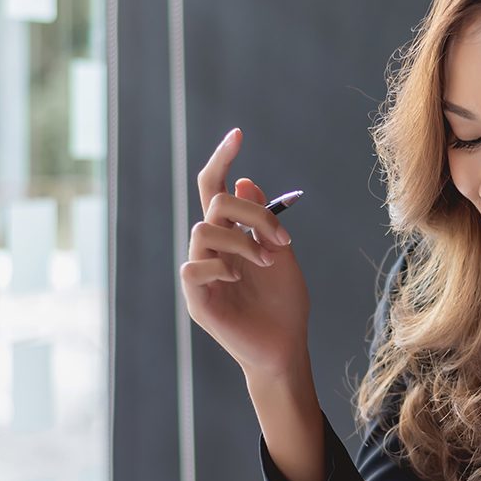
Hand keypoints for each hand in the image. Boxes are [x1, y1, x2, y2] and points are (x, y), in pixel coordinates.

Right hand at [180, 128, 311, 380]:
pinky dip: (221, 266)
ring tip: (266, 261)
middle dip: (252, 213)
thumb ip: (263, 220)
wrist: (286, 346)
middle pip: (215, 203)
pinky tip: (240, 278)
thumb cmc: (284, 303)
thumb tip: (245, 179)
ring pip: (203, 230)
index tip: (238, 134)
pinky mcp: (197, 298)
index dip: (222, 159)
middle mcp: (211, 250)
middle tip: (282, 239)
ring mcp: (201, 273)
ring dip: (242, 241)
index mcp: (230, 236)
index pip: (216, 189)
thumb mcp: (282, 253)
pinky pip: (193, 267)